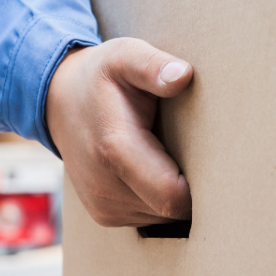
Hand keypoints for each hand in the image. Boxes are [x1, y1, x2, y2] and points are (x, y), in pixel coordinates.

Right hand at [46, 38, 193, 226]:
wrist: (59, 101)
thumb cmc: (101, 76)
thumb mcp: (125, 56)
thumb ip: (152, 66)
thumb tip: (183, 75)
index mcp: (115, 148)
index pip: (172, 195)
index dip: (201, 184)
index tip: (215, 159)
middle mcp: (105, 186)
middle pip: (171, 210)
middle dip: (193, 189)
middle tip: (199, 152)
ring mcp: (103, 206)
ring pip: (162, 218)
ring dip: (174, 194)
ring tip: (172, 156)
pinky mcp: (104, 215)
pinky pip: (148, 218)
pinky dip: (158, 199)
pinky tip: (156, 168)